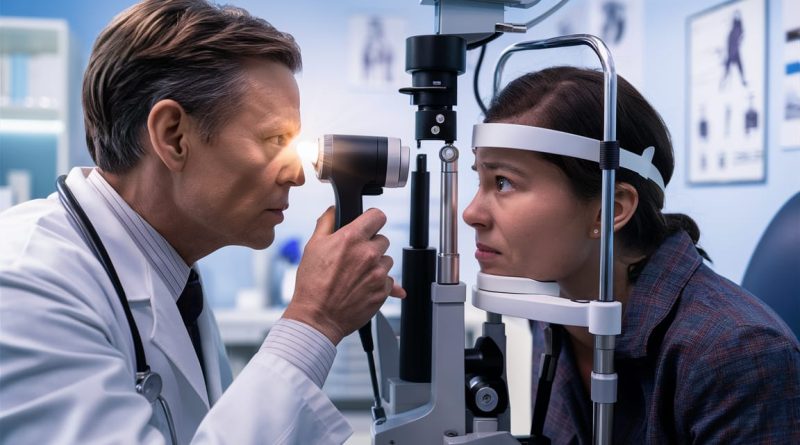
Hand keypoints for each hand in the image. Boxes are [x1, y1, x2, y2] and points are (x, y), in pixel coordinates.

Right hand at [283, 206, 404, 344]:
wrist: (317, 317)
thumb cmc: (312, 284)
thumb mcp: (312, 246)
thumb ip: (326, 222)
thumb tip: (334, 209)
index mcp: (351, 238)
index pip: (378, 216)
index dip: (372, 219)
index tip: (369, 225)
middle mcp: (368, 254)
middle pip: (382, 239)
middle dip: (370, 245)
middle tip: (354, 258)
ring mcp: (378, 273)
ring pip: (386, 260)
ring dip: (375, 265)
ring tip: (355, 275)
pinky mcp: (383, 291)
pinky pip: (388, 280)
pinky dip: (378, 283)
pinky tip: (362, 287)